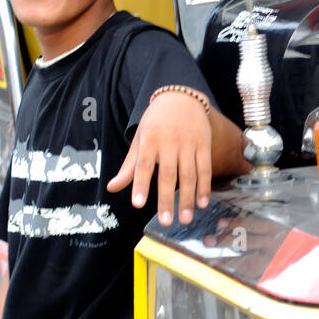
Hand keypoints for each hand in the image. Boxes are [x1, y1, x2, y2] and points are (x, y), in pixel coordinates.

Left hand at [106, 91, 211, 224]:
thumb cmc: (156, 122)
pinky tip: (203, 202)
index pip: (144, 166)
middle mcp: (170, 142)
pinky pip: (205, 168)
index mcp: (150, 140)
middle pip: (168, 174)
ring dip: (188, 198)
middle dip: (167, 200)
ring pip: (189, 175)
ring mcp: (189, 143)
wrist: (181, 97)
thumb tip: (112, 188)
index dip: (141, 185)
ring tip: (185, 219)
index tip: (138, 204)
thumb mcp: (140, 140)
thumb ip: (129, 167)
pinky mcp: (204, 144)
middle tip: (166, 221)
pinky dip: (205, 186)